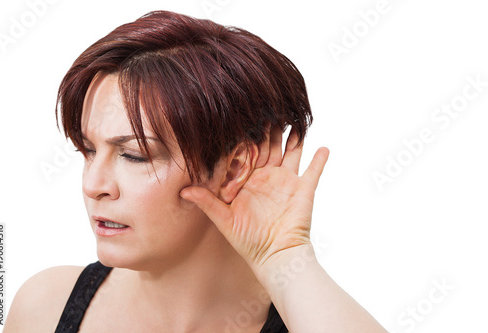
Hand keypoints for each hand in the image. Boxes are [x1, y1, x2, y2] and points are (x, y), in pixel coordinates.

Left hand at [179, 125, 328, 276]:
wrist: (275, 256)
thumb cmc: (248, 241)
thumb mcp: (224, 220)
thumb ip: (207, 202)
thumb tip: (184, 190)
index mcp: (248, 180)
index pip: (246, 153)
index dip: (244, 137)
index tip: (241, 117)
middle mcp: (266, 177)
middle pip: (268, 146)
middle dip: (268, 129)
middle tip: (268, 107)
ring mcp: (286, 181)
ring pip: (290, 152)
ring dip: (293, 137)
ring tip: (293, 118)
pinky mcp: (303, 189)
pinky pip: (314, 171)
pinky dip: (320, 160)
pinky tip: (324, 147)